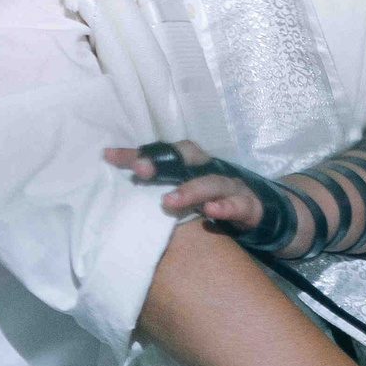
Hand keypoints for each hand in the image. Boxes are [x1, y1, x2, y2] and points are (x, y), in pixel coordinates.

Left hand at [104, 141, 267, 234]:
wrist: (258, 213)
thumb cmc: (211, 199)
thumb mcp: (184, 193)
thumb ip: (159, 190)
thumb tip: (118, 192)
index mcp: (189, 164)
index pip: (160, 152)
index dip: (135, 153)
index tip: (107, 155)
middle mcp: (208, 168)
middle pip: (186, 156)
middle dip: (162, 161)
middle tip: (139, 169)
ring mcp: (230, 185)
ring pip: (211, 181)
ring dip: (190, 190)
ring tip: (169, 201)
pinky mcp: (248, 204)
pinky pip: (238, 204)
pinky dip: (225, 207)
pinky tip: (211, 211)